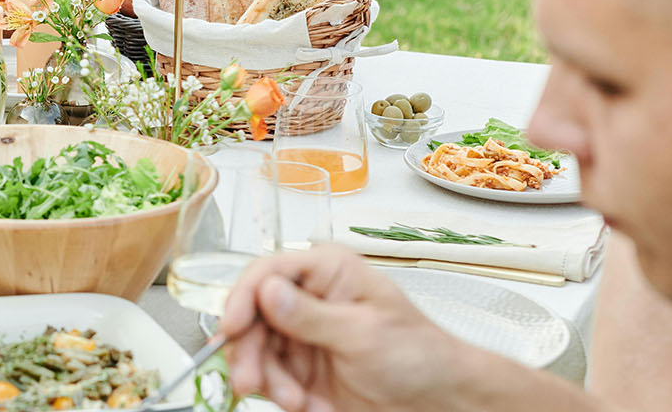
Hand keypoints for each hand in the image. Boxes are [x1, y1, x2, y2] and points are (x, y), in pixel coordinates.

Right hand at [216, 245, 474, 411]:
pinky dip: (281, 396)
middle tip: (250, 381)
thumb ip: (311, 315)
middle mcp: (308, 299)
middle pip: (251, 316)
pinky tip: (308, 406)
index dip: (243, 298)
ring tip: (295, 401)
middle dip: (249, 352)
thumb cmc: (420, 357)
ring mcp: (301, 335)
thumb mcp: (363, 334)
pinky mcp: (299, 369)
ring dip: (268, 381)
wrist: (439, 403)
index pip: (268, 272)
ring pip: (253, 351)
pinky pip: (268, 379)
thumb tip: (267, 292)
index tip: (232, 327)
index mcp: (327, 273)